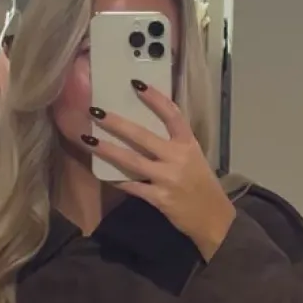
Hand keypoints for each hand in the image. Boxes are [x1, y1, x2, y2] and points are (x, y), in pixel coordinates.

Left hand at [84, 85, 235, 259]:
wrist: (213, 218)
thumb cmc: (201, 185)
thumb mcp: (194, 158)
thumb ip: (174, 144)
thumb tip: (144, 129)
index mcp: (188, 144)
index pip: (172, 115)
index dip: (154, 98)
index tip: (136, 83)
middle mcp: (178, 158)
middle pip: (143, 136)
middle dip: (117, 123)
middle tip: (96, 111)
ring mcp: (167, 179)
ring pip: (132, 161)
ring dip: (108, 150)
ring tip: (89, 140)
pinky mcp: (159, 199)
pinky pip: (132, 187)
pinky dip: (117, 180)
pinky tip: (102, 173)